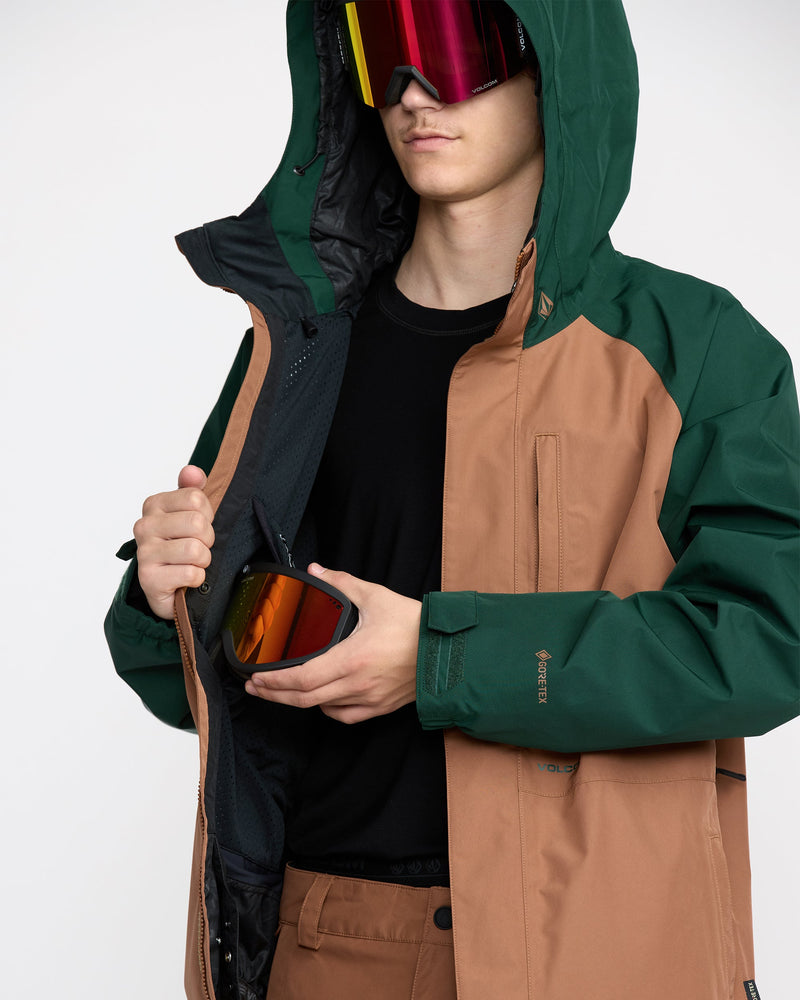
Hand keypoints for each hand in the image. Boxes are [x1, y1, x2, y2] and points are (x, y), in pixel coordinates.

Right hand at [133, 465, 214, 618]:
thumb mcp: (189, 514)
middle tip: (198, 547)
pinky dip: (197, 579)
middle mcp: (144, 526)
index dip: (207, 515)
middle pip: (197, 523)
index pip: (196, 498)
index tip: (199, 526)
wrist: (167, 586)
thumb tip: (192, 471)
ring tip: (192, 563)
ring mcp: (144, 553)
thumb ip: (192, 489)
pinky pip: (191, 574)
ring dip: (203, 561)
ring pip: (195, 550)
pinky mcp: (149, 579)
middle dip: (208, 539)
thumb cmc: (180, 545)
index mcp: (154, 505)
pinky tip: (186, 578)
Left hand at [244, 565, 421, 723]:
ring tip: (282, 690)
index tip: (256, 678)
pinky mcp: (381, 707)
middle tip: (256, 687)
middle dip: (275, 694)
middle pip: (304, 699)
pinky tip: (321, 700)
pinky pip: (345, 716)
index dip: (274, 682)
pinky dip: (327, 709)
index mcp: (351, 659)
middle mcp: (357, 684)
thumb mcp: (376, 597)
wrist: (449, 651)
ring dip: (298, 701)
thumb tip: (316, 571)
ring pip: (322, 709)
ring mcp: (369, 699)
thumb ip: (341, 584)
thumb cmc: (415, 626)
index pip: (301, 678)